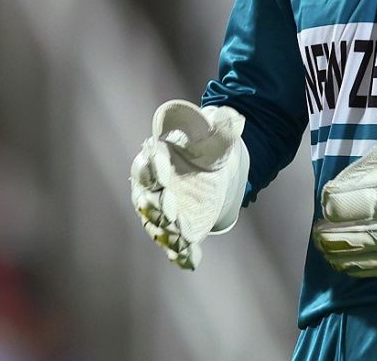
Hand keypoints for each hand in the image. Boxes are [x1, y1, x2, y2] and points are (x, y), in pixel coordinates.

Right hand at [130, 100, 247, 269]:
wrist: (214, 167)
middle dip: (157, 207)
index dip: (152, 172)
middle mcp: (152, 187)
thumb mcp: (216, 130)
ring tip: (179, 240)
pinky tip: (191, 261)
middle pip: (149, 200)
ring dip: (167, 234)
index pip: (146, 167)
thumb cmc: (209, 143)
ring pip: (158, 225)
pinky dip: (182, 253)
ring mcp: (162, 210)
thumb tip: (229, 115)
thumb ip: (219, 123)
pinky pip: (175, 243)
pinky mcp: (177, 227)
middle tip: (170, 213)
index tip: (164, 176)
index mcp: (155, 159)